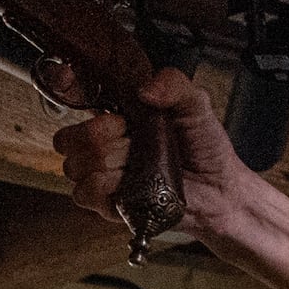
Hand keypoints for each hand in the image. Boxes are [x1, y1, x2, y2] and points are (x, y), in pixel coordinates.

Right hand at [54, 66, 252, 239]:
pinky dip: (101, 188)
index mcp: (118, 114)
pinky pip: (84, 195)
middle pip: (67, 139)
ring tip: (136, 164)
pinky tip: (125, 183)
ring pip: (74, 166)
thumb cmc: (205, 147)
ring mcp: (106, 175)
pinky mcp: (111, 204)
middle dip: (94, 134)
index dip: (67, 91)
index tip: (85, 92)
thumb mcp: (195, 105)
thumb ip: (174, 84)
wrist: (221, 188)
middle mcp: (106, 144)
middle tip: (127, 134)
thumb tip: (146, 88)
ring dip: (104, 162)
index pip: (73, 99)